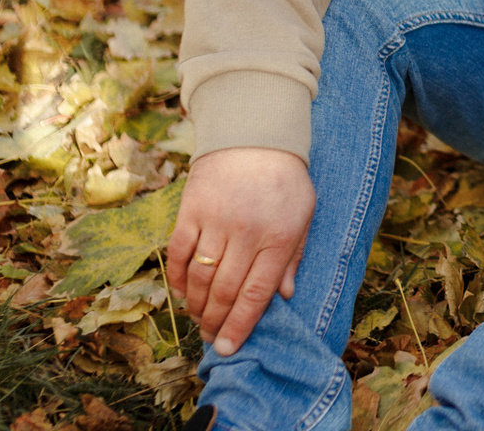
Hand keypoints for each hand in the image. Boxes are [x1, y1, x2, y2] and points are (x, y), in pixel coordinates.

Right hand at [168, 146, 316, 355]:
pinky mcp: (191, 211)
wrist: (253, 136)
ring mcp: (216, 222)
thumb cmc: (284, 180)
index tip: (227, 348)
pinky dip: (180, 280)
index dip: (241, 325)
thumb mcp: (303, 214)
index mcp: (280, 237)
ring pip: (201, 278)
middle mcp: (247, 233)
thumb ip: (293, 256)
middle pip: (226, 291)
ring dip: (197, 306)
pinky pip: (179, 255)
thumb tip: (284, 296)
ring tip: (199, 320)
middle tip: (211, 338)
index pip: (256, 293)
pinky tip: (184, 294)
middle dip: (216, 322)